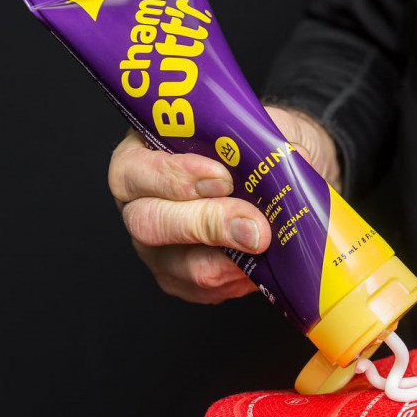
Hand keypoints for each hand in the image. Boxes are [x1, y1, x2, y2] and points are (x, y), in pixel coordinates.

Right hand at [108, 107, 340, 303]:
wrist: (270, 175)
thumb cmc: (249, 145)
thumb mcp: (250, 126)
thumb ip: (253, 139)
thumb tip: (282, 161)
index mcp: (141, 157)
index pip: (135, 171)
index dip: (175, 176)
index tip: (222, 177)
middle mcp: (139, 206)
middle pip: (150, 224)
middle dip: (207, 224)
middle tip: (255, 225)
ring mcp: (156, 248)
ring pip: (182, 266)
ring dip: (231, 259)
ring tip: (268, 246)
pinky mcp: (181, 280)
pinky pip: (205, 289)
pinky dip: (240, 278)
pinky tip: (264, 264)